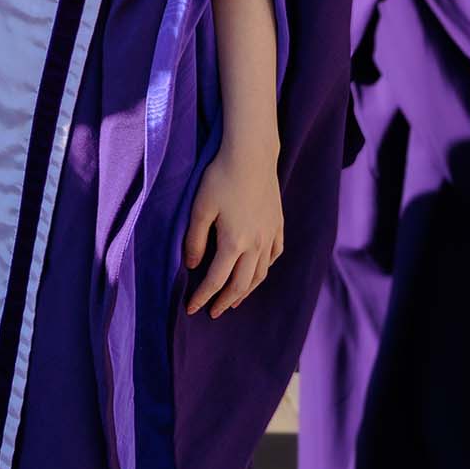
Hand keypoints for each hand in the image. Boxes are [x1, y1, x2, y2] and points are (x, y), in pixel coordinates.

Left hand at [185, 131, 283, 317]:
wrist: (251, 156)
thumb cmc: (220, 178)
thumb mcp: (199, 209)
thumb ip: (194, 240)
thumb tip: (191, 266)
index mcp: (233, 243)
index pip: (216, 280)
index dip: (203, 297)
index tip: (193, 309)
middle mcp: (255, 244)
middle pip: (241, 284)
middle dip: (225, 301)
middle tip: (214, 312)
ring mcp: (270, 235)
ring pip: (261, 273)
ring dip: (247, 290)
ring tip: (235, 299)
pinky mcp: (278, 224)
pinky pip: (275, 255)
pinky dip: (265, 268)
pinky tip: (259, 271)